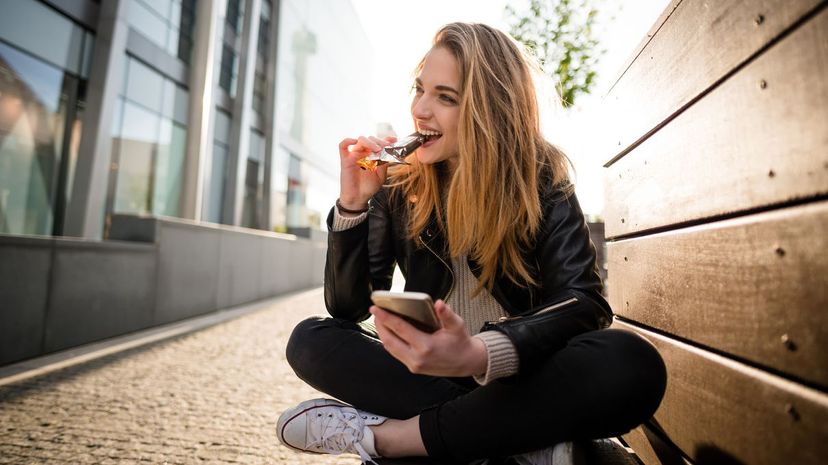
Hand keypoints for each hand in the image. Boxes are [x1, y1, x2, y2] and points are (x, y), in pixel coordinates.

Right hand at [338, 135, 396, 209]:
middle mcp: (364, 153)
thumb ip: (384, 163)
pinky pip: (342, 146)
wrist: (358, 198)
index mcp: (373, 155)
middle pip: (371, 139)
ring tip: (377, 149)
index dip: (387, 139)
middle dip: (379, 141)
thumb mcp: (381, 175)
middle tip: (385, 147)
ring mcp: (354, 155)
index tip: (395, 140)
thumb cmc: (368, 187)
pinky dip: (348, 140)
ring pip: (360, 140)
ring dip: (370, 142)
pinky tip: (354, 141)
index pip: (379, 143)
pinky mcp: (345, 159)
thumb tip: (387, 151)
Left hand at [370, 299, 487, 377]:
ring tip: (379, 319)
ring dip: (382, 334)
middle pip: (389, 340)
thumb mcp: (457, 325)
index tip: (375, 308)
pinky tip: (389, 331)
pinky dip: (390, 341)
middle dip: (380, 325)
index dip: (386, 317)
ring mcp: (414, 365)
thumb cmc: (460, 342)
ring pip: (390, 348)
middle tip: (375, 311)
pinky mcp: (413, 368)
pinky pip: (396, 353)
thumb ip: (447, 314)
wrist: (466, 363)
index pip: (400, 329)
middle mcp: (417, 358)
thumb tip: (438, 303)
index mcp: (426, 346)